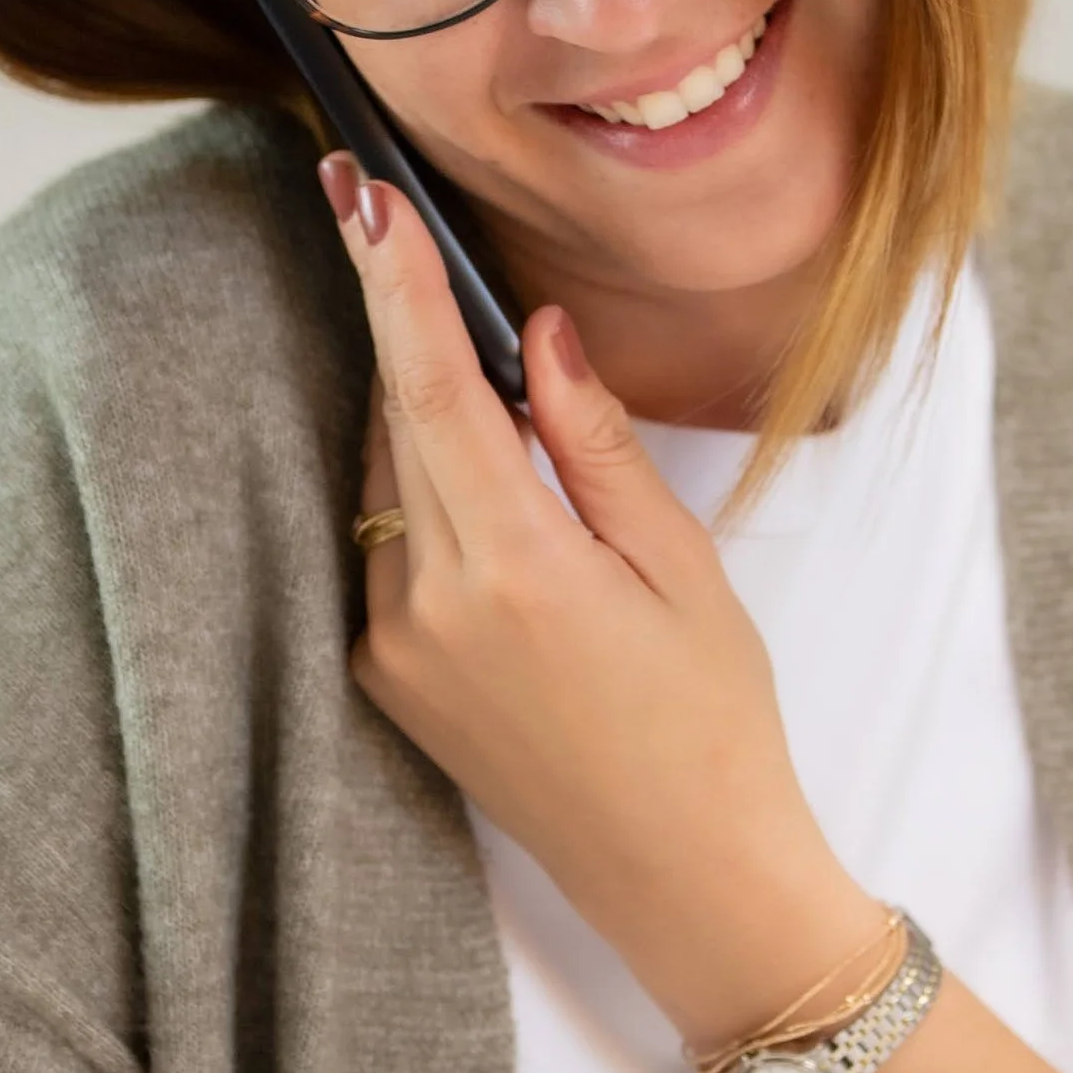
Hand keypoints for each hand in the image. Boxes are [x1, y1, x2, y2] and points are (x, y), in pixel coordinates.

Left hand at [326, 162, 880, 1048]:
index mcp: (516, 570)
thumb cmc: (709, 722)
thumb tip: (538, 336)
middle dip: (388, 313)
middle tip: (369, 206)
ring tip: (435, 324)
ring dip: (407, 400)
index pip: (434, 391)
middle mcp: (430, 607)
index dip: (395, 283)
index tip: (363, 196)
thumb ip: (596, 443)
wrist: (682, 876)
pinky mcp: (385, 678)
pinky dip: (414, 483)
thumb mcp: (680, 566)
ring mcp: (395, 647)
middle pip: (395, 419)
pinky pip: (383, 541)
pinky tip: (461, 456)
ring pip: (383, 479)